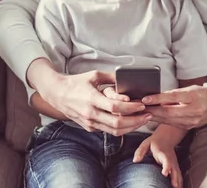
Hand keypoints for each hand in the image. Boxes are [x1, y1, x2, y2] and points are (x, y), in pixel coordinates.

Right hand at [29, 60, 150, 134]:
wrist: (58, 94)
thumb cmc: (76, 83)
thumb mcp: (94, 75)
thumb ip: (111, 77)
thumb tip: (127, 78)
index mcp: (92, 99)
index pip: (115, 108)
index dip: (130, 108)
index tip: (142, 104)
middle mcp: (90, 114)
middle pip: (118, 123)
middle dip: (136, 121)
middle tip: (148, 115)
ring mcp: (90, 123)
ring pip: (115, 131)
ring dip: (131, 127)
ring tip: (143, 120)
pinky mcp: (90, 128)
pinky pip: (109, 131)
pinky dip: (122, 128)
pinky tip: (131, 122)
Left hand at [133, 135, 182, 187]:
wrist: (165, 137)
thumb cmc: (154, 142)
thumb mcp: (146, 143)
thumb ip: (140, 151)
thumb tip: (135, 160)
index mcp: (162, 153)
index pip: (166, 160)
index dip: (166, 167)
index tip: (165, 173)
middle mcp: (170, 159)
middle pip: (174, 169)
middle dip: (175, 179)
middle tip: (174, 187)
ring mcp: (174, 163)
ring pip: (178, 173)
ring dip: (178, 182)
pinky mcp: (175, 166)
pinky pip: (179, 175)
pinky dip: (180, 182)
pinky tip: (178, 187)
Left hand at [142, 85, 206, 129]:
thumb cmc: (199, 94)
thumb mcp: (189, 89)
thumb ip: (174, 93)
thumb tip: (156, 96)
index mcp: (194, 97)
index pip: (173, 97)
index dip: (158, 98)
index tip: (145, 99)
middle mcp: (194, 110)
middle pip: (169, 111)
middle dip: (152, 110)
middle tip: (139, 108)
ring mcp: (192, 121)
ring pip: (169, 120)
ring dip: (154, 116)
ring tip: (142, 113)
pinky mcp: (188, 127)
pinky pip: (172, 124)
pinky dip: (161, 120)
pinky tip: (153, 117)